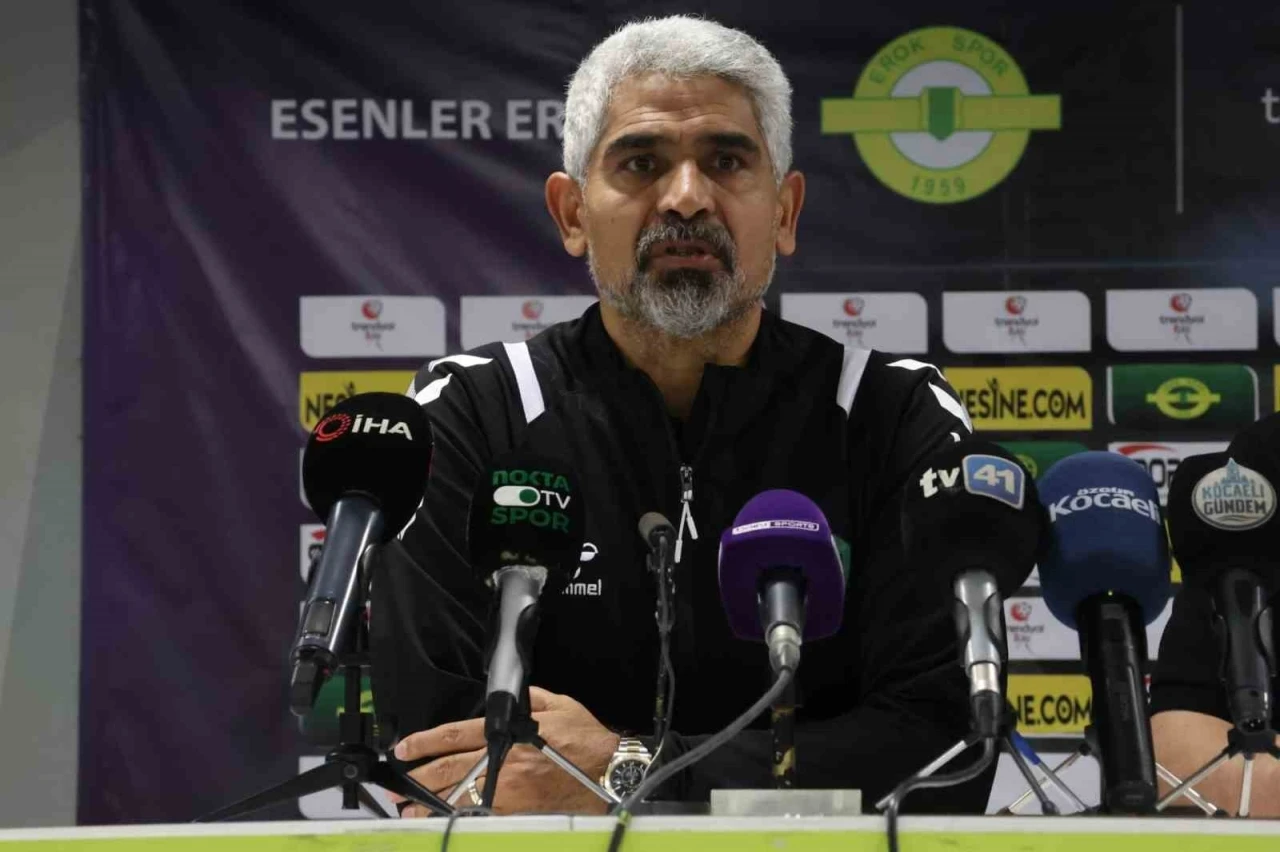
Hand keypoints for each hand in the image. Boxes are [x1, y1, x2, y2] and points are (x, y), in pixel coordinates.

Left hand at [392, 687, 619, 816]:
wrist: (608, 770)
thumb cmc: (586, 738)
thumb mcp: (558, 704)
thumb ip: (529, 698)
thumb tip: (510, 695)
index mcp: (508, 731)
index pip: (455, 735)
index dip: (425, 742)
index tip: (404, 748)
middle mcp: (503, 760)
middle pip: (449, 768)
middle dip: (418, 775)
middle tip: (395, 783)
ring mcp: (508, 788)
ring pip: (459, 795)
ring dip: (429, 802)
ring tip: (407, 807)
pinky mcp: (518, 810)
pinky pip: (481, 814)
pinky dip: (459, 817)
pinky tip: (443, 820)